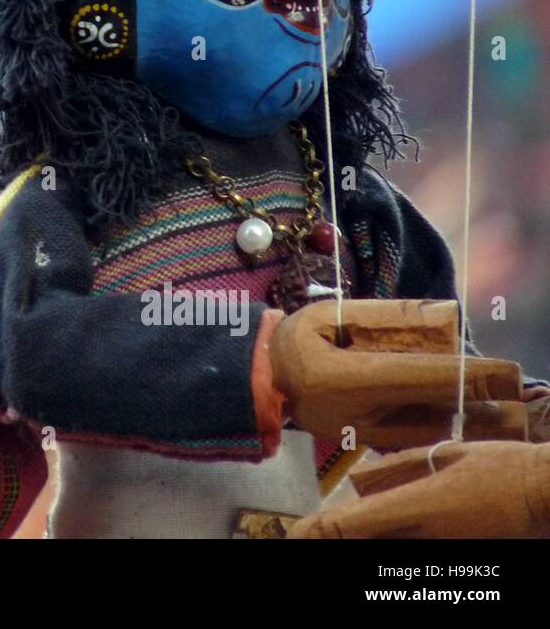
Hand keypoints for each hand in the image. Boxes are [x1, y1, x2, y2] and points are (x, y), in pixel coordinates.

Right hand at [270, 299, 525, 447]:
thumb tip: (442, 317)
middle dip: (468, 393)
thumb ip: (385, 317)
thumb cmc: (290, 339)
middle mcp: (350, 412)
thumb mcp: (330, 315)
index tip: (502, 372)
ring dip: (450, 406)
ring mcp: (356, 434)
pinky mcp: (362, 442)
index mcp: (337, 376)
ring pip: (426, 427)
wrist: (256, 377)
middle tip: (500, 382)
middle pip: (429, 405)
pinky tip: (437, 402)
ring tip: (458, 383)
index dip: (463, 373)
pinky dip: (432, 418)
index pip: (416, 375)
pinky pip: (412, 436)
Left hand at [289, 441, 549, 538]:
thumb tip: (358, 482)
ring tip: (342, 531)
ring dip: (366, 542)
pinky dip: (394, 548)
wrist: (549, 495)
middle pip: (360, 546)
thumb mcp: (444, 454)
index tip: (292, 534)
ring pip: (385, 557)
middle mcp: (420, 539)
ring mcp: (439, 557)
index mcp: (412, 507)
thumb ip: (396, 469)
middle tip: (309, 535)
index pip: (345, 526)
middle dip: (336, 540)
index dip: (312, 533)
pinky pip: (414, 561)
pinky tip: (388, 533)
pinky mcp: (455, 566)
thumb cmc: (501, 469)